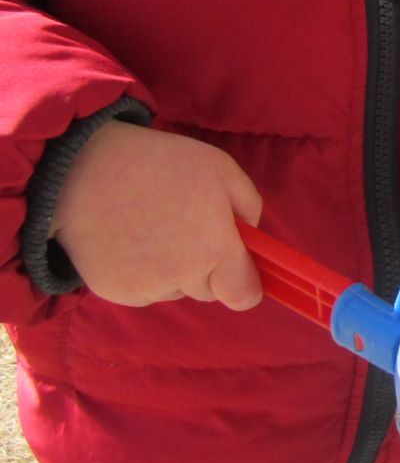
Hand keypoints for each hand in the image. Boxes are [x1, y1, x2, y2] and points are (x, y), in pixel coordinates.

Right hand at [52, 121, 263, 308]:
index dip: (245, 283)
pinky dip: (142, 273)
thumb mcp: (222, 170)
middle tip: (187, 227)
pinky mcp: (115, 292)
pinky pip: (144, 291)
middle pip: (209, 289)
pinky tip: (130, 240)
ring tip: (153, 227)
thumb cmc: (160, 165)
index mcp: (215, 250)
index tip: (237, 266)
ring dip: (173, 269)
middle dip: (207, 266)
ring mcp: (147, 288)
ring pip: (176, 289)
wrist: (84, 171)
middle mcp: (182, 277)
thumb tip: (251, 237)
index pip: (244, 296)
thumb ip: (248, 207)